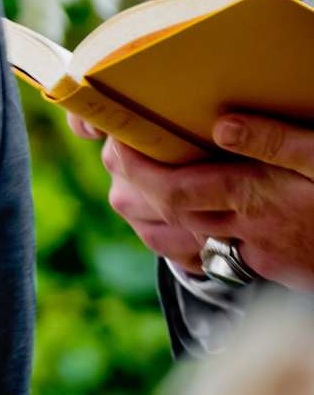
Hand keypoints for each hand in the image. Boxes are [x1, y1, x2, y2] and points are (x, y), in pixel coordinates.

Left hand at [88, 113, 313, 290]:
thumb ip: (278, 140)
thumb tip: (222, 125)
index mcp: (257, 195)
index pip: (171, 187)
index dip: (134, 167)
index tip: (115, 143)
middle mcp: (250, 228)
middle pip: (167, 214)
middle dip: (133, 188)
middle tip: (122, 156)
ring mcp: (262, 253)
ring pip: (187, 240)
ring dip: (157, 215)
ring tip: (143, 185)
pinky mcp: (277, 269)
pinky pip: (218, 256)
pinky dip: (194, 239)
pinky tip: (194, 219)